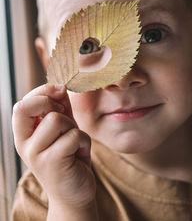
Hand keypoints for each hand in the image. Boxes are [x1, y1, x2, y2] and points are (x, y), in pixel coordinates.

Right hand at [12, 84, 95, 208]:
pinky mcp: (51, 163)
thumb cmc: (69, 155)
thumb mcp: (63, 127)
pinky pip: (73, 135)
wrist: (75, 192)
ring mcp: (35, 154)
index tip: (60, 91)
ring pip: (57, 119)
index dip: (42, 92)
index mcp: (24, 133)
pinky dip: (84, 141)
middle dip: (53, 105)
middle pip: (29, 106)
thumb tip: (60, 84)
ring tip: (74, 143)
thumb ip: (59, 106)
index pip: (22, 104)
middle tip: (65, 120)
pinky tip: (80, 154)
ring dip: (74, 127)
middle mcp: (24, 144)